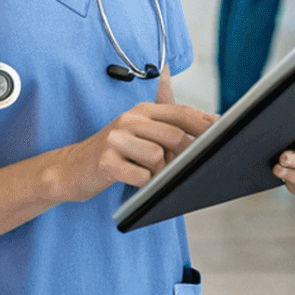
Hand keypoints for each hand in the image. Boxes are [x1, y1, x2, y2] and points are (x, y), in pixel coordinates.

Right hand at [52, 102, 216, 202]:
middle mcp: (129, 120)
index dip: (204, 124)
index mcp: (142, 111)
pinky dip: (143, 183)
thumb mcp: (139, 132)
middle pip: (174, 136)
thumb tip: (212, 119)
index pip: (181, 113)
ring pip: (158, 157)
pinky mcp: (105, 162)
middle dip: (182, 156)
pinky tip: (133, 180)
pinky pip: (140, 176)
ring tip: (147, 175)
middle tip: (176, 167)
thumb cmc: (114, 153)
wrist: (71, 169)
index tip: (223, 133)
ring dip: (159, 173)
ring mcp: (115, 139)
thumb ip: (170, 125)